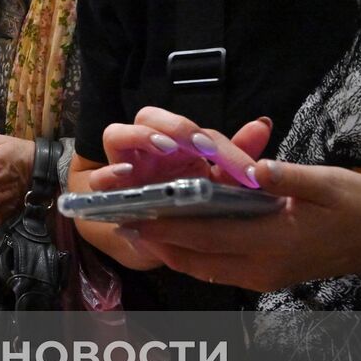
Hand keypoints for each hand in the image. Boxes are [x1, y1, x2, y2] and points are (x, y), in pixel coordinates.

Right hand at [67, 108, 273, 270]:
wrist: (166, 244)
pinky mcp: (109, 194)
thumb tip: (262, 124)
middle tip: (201, 146)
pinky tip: (128, 175)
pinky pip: (98, 178)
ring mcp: (124, 168)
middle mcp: (146, 149)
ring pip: (115, 134)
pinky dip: (109, 174)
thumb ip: (238, 158)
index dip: (222, 146)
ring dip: (139, 137)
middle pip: (149, 116)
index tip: (247, 171)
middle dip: (175, 127)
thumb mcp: (220, 186)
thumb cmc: (191, 207)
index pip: (197, 132)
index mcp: (175, 144)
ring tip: (165, 147)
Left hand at [118, 159, 360, 291]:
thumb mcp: (329, 183)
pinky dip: (192, 257)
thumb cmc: (358, 204)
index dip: (170, 227)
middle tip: (122, 224)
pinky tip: (173, 241)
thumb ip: (288, 177)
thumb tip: (253, 168)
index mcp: (274, 243)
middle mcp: (262, 268)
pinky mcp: (267, 276)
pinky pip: (219, 269)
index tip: (137, 216)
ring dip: (171, 252)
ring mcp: (264, 276)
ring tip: (137, 232)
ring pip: (204, 268)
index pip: (208, 236)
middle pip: (197, 259)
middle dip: (159, 243)